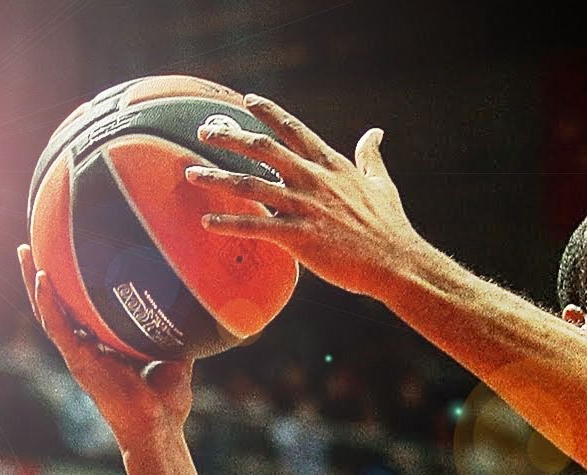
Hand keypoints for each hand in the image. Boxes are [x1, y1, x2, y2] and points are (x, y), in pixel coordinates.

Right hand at [16, 244, 193, 447]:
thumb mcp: (175, 357)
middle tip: (31, 245)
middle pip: (57, 306)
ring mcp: (79, 355)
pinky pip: (58, 328)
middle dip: (41, 275)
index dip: (71, 286)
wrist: (158, 428)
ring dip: (33, 282)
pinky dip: (48, 303)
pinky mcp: (78, 362)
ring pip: (48, 312)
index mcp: (104, 347)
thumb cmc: (166, 402)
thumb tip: (196, 306)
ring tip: (24, 252)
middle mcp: (86, 348)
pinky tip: (41, 278)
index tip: (66, 255)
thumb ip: (178, 332)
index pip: (81, 310)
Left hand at [184, 94, 428, 297]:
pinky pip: (257, 227)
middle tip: (203, 132)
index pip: (294, 130)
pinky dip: (230, 223)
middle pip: (263, 149)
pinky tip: (207, 221)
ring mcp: (305, 207)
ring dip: (217, 178)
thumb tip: (375, 132)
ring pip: (252, 185)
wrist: (396, 260)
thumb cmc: (389, 225)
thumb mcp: (380, 182)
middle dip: (230, 138)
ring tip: (190, 173)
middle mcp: (314, 180)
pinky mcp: (299, 237)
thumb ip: (370, 155)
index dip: (269, 113)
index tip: (247, 101)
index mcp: (331, 165)